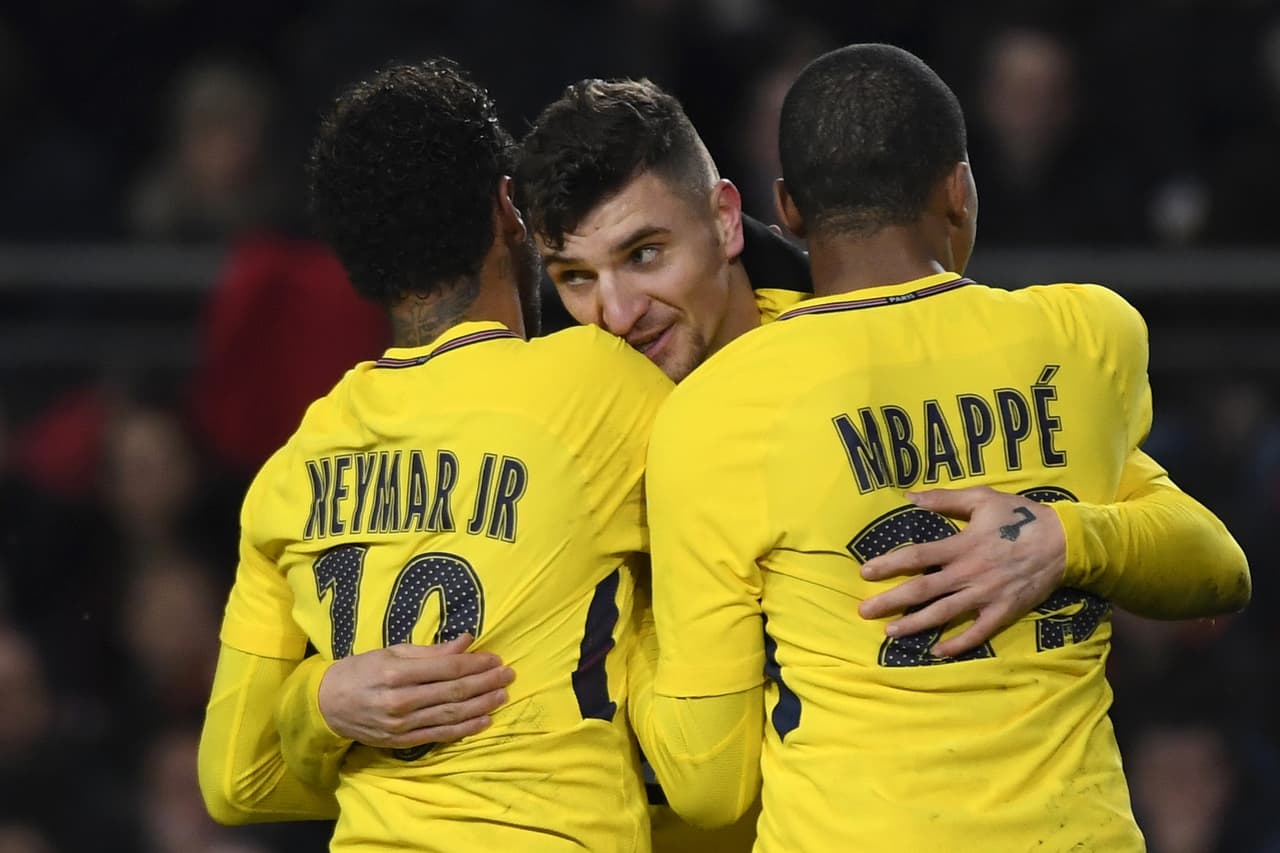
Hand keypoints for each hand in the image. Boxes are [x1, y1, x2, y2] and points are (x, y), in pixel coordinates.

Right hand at [318, 634, 513, 747]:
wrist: (327, 705)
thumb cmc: (361, 670)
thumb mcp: (392, 651)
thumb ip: (431, 651)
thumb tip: (467, 641)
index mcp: (397, 672)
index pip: (447, 668)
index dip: (475, 663)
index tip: (496, 658)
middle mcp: (400, 700)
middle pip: (453, 692)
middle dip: (485, 683)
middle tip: (509, 675)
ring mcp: (402, 724)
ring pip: (451, 715)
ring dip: (482, 706)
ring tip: (503, 696)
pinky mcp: (402, 741)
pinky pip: (440, 735)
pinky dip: (465, 729)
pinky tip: (484, 721)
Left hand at [856, 487, 1065, 657]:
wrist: (1063, 541)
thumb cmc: (1020, 516)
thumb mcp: (982, 499)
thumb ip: (944, 500)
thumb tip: (910, 497)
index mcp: (961, 546)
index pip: (916, 556)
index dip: (888, 565)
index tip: (865, 573)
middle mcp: (968, 573)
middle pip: (922, 590)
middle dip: (891, 601)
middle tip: (864, 612)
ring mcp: (986, 595)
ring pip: (943, 613)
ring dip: (914, 624)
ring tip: (889, 632)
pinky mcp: (1003, 611)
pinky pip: (977, 632)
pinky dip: (957, 644)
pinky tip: (937, 651)